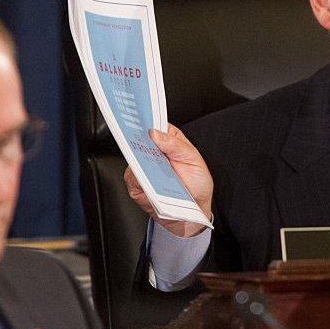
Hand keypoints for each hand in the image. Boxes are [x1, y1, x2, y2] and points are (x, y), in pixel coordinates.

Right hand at [124, 123, 212, 237]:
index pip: (155, 125)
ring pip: (133, 159)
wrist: (193, 211)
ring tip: (148, 161)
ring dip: (139, 159)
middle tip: (141, 137)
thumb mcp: (194, 160)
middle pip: (139, 140)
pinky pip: (132, 178)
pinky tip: (148, 180)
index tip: (143, 117)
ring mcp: (142, 168)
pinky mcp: (136, 185)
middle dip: (137, 137)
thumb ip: (176, 145)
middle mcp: (153, 152)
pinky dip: (139, 178)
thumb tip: (155, 133)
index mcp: (168, 140)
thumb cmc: (197, 183)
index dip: (147, 119)